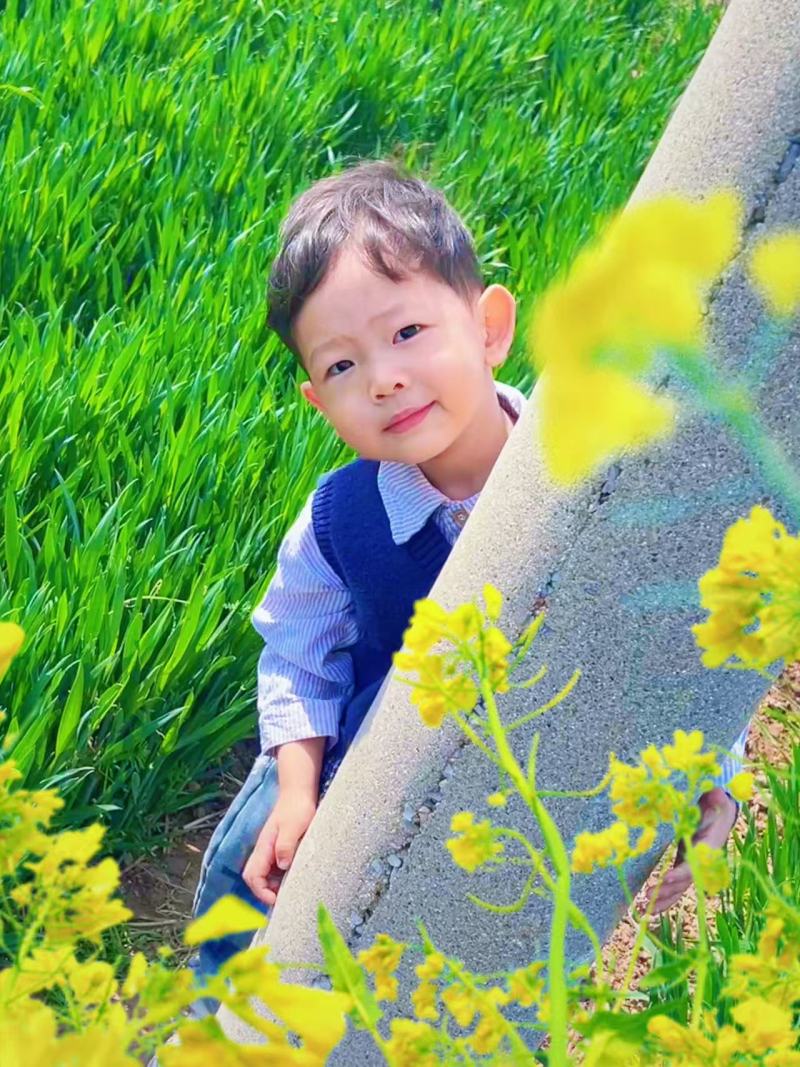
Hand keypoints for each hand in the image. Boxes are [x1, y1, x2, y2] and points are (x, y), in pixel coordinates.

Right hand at [242, 789, 317, 906]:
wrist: (298, 792)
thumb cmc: (297, 808)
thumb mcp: (294, 827)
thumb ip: (286, 846)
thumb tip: (282, 866)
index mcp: (264, 847)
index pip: (252, 876)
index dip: (261, 892)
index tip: (276, 899)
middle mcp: (264, 850)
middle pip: (254, 878)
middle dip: (265, 892)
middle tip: (284, 899)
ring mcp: (270, 849)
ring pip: (264, 874)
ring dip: (273, 885)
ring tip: (291, 890)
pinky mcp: (278, 847)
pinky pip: (273, 867)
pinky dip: (280, 876)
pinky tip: (294, 876)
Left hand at [646, 787, 737, 914]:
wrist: (718, 811)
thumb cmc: (714, 802)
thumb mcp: (715, 798)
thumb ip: (715, 796)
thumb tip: (715, 791)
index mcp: (709, 845)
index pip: (696, 863)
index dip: (682, 872)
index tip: (666, 878)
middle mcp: (702, 860)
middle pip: (686, 881)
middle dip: (669, 890)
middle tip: (650, 897)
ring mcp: (692, 864)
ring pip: (680, 888)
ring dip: (664, 900)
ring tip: (644, 911)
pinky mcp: (682, 864)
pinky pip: (674, 886)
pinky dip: (663, 898)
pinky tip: (647, 909)